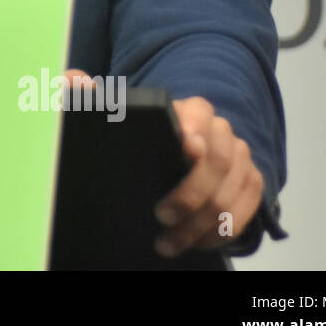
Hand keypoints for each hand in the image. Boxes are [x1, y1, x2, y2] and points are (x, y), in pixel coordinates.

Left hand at [61, 71, 264, 257]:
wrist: (174, 153)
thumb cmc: (141, 136)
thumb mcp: (115, 118)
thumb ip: (88, 97)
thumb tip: (76, 83)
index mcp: (191, 110)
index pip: (198, 115)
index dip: (194, 129)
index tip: (187, 149)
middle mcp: (222, 131)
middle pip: (217, 162)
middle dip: (191, 194)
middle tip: (161, 216)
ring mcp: (240, 157)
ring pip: (228, 194)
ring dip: (200, 225)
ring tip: (168, 242)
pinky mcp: (250, 182)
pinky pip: (243, 213)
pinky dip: (220, 233)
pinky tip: (194, 243)